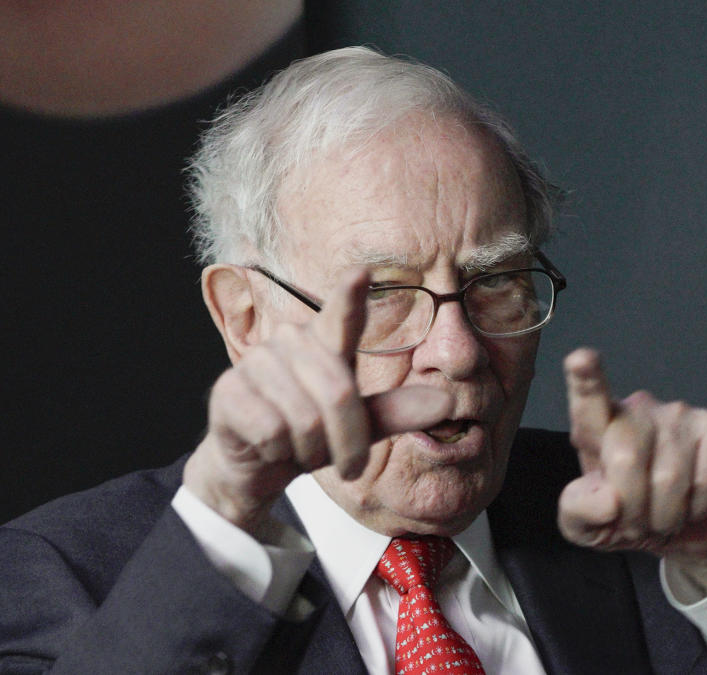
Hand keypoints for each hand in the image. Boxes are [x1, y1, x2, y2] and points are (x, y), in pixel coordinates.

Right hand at [183, 269, 452, 535]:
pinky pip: (272, 431)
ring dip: (311, 452)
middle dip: (349, 443)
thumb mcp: (361, 426)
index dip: (349, 296)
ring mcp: (256, 361)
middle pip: (340, 394)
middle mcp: (290, 341)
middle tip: (346, 465)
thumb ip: (398, 411)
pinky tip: (270, 447)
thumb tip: (447, 403)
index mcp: (327, 342)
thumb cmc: (312, 435)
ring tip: (301, 450)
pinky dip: (279, 453)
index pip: (342, 314)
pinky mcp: (228, 390)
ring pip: (306, 419)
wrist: (257, 466)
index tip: (360, 272)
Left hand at [558, 348, 706, 592]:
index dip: (585, 379)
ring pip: (668, 478)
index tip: (580, 361)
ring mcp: (677, 414)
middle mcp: (635, 410)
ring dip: (666, 515)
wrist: (690, 526)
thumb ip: (578, 512)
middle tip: (638, 521)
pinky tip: (693, 502)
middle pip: (626, 459)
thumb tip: (608, 500)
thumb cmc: (631, 516)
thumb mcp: (589, 527)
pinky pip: (706, 481)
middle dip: (633, 507)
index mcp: (596, 428)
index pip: (588, 400)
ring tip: (664, 515)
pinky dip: (698, 507)